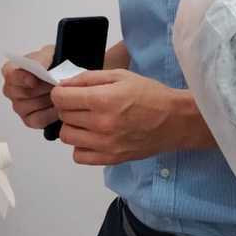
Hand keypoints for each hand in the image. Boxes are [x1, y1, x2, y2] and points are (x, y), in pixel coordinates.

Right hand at [0, 44, 57, 129]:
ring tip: (61, 93)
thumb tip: (38, 67)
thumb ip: (41, 58)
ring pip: (31, 106)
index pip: (11, 75)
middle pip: (21, 93)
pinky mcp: (29, 120)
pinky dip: (51, 114)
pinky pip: (38, 120)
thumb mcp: (50, 53)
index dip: (22, 78)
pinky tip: (60, 107)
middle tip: (56, 85)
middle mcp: (11, 90)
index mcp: (11, 71)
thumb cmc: (54, 64)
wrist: (66, 78)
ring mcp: (19, 106)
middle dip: (42, 88)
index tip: (34, 80)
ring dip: (48, 99)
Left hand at [50, 69, 210, 164]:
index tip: (71, 92)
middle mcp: (100, 124)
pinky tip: (93, 137)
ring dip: (73, 126)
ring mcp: (104, 144)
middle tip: (84, 104)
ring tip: (88, 121)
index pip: (60, 97)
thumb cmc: (151, 94)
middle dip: (69, 107)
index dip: (62, 92)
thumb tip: (65, 85)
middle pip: (62, 116)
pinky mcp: (110, 159)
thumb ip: (89, 78)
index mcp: (102, 100)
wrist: (176, 120)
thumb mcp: (121, 76)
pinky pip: (79, 156)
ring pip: (66, 136)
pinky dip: (81, 146)